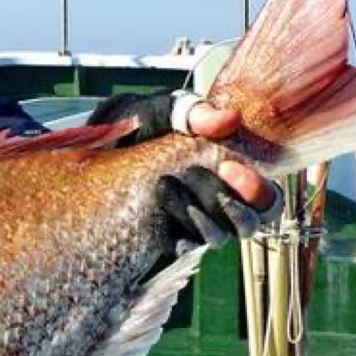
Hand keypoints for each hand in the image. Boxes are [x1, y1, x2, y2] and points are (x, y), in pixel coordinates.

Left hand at [88, 91, 279, 254]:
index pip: (265, 199)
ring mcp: (192, 223)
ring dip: (198, 212)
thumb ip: (193, 112)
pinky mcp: (166, 238)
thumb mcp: (161, 111)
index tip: (228, 166)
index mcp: (228, 173)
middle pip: (249, 223)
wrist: (91, 149)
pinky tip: (157, 198)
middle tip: (196, 173)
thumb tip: (229, 121)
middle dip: (230, 203)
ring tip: (166, 183)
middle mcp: (216, 202)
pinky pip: (186, 245)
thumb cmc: (135, 126)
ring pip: (219, 235)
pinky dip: (177, 224)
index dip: (258, 191)